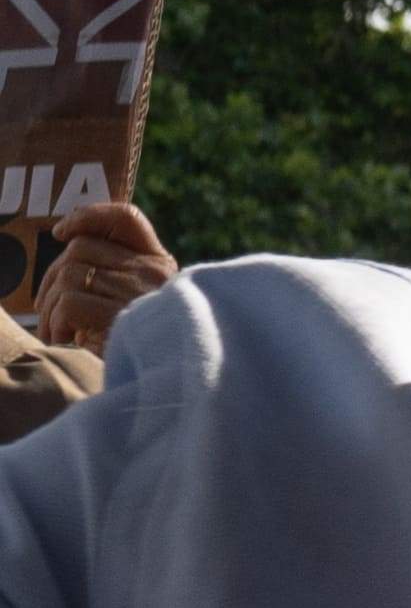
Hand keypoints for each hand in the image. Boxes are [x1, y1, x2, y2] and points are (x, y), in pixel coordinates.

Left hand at [37, 203, 169, 356]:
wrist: (164, 391)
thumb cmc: (141, 351)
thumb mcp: (133, 306)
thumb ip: (114, 278)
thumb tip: (68, 250)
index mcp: (160, 266)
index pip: (125, 219)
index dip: (88, 216)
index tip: (62, 233)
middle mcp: (154, 273)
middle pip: (81, 248)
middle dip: (52, 278)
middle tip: (49, 311)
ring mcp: (139, 292)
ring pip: (68, 274)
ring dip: (50, 307)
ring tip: (59, 333)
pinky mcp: (121, 315)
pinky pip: (68, 302)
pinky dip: (57, 323)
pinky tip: (68, 342)